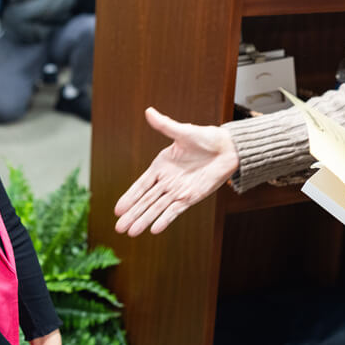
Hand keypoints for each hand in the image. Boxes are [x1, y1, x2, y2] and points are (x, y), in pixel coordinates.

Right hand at [114, 108, 238, 236]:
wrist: (228, 149)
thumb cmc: (205, 138)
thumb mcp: (184, 132)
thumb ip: (166, 126)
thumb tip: (149, 111)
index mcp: (161, 166)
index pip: (141, 185)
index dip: (129, 197)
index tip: (117, 209)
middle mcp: (167, 181)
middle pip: (146, 201)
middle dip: (132, 214)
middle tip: (118, 228)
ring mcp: (178, 191)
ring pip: (157, 208)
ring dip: (144, 220)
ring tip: (131, 233)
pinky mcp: (191, 197)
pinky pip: (175, 211)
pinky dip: (165, 220)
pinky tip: (154, 230)